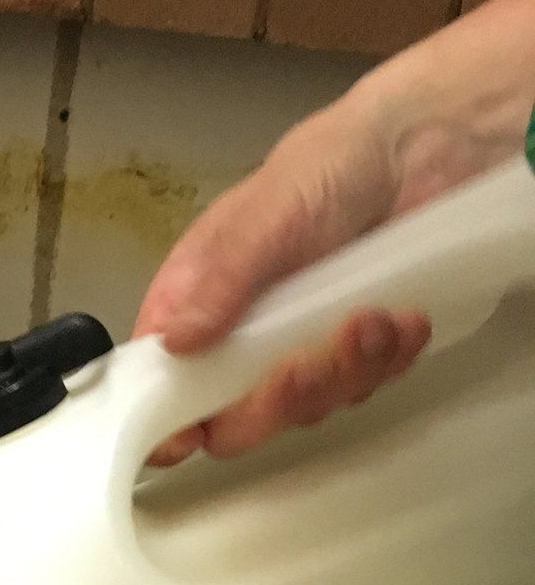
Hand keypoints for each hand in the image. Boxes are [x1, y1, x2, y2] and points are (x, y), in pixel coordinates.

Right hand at [135, 93, 432, 464]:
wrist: (423, 149)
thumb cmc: (327, 168)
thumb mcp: (267, 215)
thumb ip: (222, 279)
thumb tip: (173, 342)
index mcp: (197, 302)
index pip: (160, 383)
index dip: (167, 421)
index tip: (190, 435)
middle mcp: (240, 336)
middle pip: (236, 418)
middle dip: (277, 401)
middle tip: (309, 365)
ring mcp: (299, 347)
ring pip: (306, 408)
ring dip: (344, 373)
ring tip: (377, 316)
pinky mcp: (355, 352)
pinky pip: (362, 388)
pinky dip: (387, 361)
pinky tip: (404, 318)